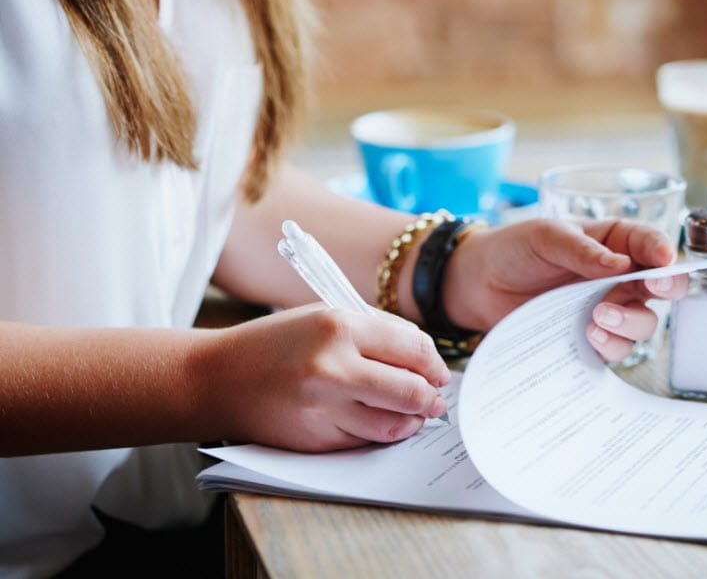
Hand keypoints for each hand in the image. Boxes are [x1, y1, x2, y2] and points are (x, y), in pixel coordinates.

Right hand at [196, 305, 449, 451]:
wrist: (218, 378)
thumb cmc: (276, 343)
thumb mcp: (324, 316)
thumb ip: (375, 332)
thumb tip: (425, 358)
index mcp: (339, 326)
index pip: (413, 348)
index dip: (435, 363)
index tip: (439, 372)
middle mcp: (333, 367)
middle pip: (411, 391)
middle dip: (431, 398)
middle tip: (435, 399)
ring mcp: (324, 408)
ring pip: (394, 424)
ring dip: (413, 421)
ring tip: (415, 413)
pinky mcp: (316, 439)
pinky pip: (366, 441)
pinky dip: (382, 433)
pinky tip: (382, 422)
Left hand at [443, 218, 687, 361]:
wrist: (479, 284)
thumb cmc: (514, 249)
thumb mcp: (545, 236)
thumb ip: (582, 250)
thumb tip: (620, 265)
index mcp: (614, 241)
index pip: (651, 244)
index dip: (663, 252)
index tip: (663, 261)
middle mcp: (618, 276)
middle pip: (662, 286)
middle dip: (665, 288)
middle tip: (649, 288)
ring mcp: (607, 308)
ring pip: (644, 321)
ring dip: (630, 321)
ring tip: (599, 315)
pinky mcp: (590, 337)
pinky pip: (616, 347)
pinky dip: (611, 345)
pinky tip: (589, 336)